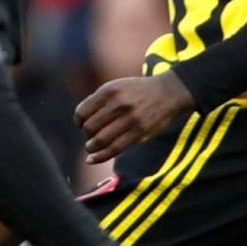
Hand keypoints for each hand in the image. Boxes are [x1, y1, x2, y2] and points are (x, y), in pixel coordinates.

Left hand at [76, 71, 194, 165]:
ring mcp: (130, 119)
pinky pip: (114, 149)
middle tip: (88, 137)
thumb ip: (99, 100)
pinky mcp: (139, 132)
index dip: (78, 122)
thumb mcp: (116, 86)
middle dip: (85, 135)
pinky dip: (99, 157)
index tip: (81, 125)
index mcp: (109, 90)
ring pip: (100, 139)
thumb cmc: (137, 91)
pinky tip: (91, 160)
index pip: (82, 112)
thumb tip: (80, 120)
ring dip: (91, 147)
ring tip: (91, 147)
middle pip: (89, 127)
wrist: (168, 92)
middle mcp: (118, 103)